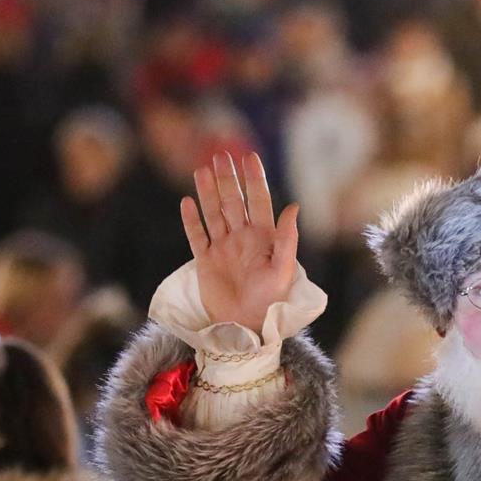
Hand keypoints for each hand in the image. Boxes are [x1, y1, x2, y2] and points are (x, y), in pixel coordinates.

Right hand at [181, 151, 300, 334]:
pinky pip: (197, 236)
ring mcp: (222, 248)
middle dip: (228, 178)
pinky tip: (187, 202)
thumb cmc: (270, 300)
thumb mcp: (283, 269)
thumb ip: (287, 238)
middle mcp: (242, 238)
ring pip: (214, 213)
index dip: (254, 179)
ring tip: (202, 170)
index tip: (249, 156)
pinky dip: (191, 220)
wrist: (246, 326)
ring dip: (208, 192)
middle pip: (233, 201)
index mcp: (263, 238)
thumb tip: (293, 206)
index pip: (259, 200)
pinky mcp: (206, 262)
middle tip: (221, 154)